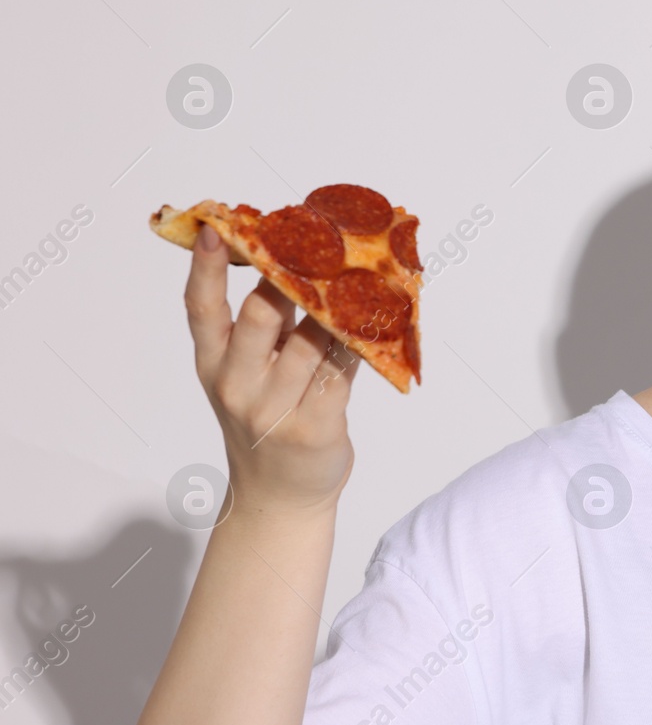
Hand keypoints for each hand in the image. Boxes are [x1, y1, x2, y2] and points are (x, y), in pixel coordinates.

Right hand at [185, 224, 359, 512]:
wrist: (279, 496)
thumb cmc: (267, 424)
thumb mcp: (246, 377)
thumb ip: (261, 330)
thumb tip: (297, 267)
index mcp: (214, 365)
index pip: (201, 310)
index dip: (204, 268)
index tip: (212, 228)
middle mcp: (238, 384)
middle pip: (259, 315)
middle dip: (287, 274)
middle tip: (314, 241)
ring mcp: (275, 408)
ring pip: (310, 339)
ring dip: (336, 304)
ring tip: (358, 271)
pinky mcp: (316, 426)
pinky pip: (342, 370)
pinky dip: (360, 342)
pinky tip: (377, 320)